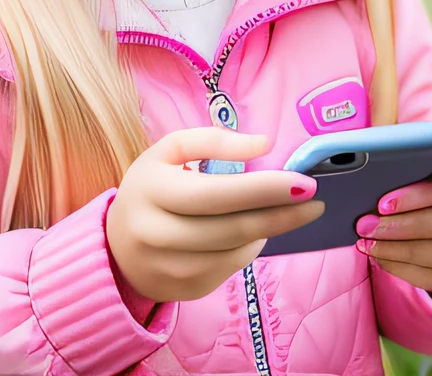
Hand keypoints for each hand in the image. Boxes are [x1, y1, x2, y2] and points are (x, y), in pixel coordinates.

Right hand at [107, 128, 324, 302]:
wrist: (116, 247)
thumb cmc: (151, 189)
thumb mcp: (169, 151)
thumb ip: (213, 141)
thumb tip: (263, 143)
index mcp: (152, 191)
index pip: (216, 193)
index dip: (264, 189)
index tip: (304, 183)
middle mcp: (156, 234)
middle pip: (232, 228)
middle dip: (281, 215)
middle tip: (315, 203)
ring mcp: (169, 268)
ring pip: (235, 251)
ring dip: (267, 230)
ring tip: (282, 212)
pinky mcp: (183, 290)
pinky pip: (230, 269)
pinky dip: (249, 248)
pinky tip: (254, 231)